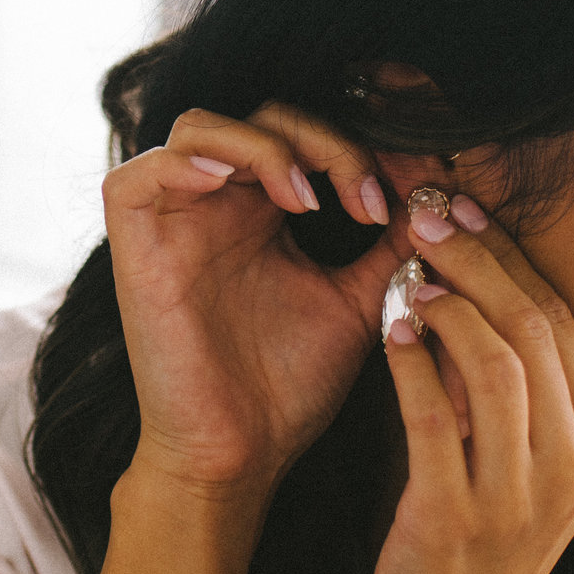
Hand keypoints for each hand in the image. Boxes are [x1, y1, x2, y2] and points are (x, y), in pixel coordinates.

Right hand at [102, 105, 397, 500]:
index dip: (356, 151)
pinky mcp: (133, 241)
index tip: (402, 206)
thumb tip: (440, 194)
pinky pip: (141, 169)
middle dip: (324, 142)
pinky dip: (189, 160)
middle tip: (367, 201)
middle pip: (260, 117)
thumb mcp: (358, 301)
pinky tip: (236, 188)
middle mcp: (213, 206)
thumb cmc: (289, 388)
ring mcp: (170, 220)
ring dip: (263, 145)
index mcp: (261, 213)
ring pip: (201, 125)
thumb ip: (391, 244)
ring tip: (307, 198)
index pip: (302, 135)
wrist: (239, 455)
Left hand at [366, 203, 573, 573]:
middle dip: (479, 259)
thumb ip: (514, 375)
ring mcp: (520, 497)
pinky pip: (435, 423)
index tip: (467, 205)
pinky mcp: (458, 519)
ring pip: (497, 367)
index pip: (563, 320)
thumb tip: (471, 266)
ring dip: (449, 306)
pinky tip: (390, 329)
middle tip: (429, 212)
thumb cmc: (481, 529)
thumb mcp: (523, 451)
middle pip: (533, 330)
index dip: (512, 254)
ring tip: (410, 271)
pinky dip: (412, 365)